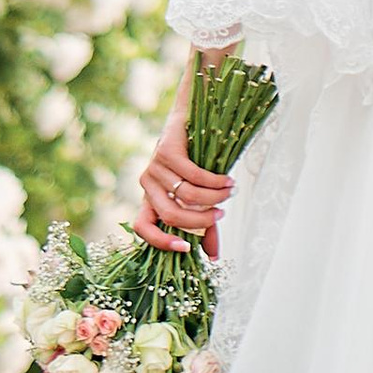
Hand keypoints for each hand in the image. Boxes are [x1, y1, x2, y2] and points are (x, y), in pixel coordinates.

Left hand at [134, 103, 234, 257]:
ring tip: (230, 192)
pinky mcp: (166, 151)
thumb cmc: (196, 160)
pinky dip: (215, 182)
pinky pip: (194, 176)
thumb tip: (213, 256)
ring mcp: (154, 167)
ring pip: (186, 196)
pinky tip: (228, 181)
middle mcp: (147, 184)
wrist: (192, 116)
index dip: (160, 242)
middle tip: (221, 214)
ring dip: (214, 198)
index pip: (142, 227)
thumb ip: (202, 226)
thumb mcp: (198, 196)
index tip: (186, 248)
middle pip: (170, 216)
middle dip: (200, 221)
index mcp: (149, 198)